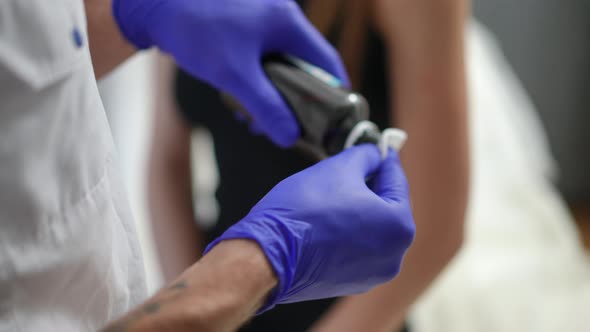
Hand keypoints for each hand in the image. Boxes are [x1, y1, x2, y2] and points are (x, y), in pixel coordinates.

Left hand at [112, 0, 347, 146]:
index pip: (326, 61)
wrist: (155, 5)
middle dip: (295, 99)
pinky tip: (239, 98)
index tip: (332, 117)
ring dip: (273, 93)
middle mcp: (279, 17)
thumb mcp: (235, 75)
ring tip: (254, 115)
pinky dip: (256, 81)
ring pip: (280, 65)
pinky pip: (261, 60)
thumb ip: (266, 107)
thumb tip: (289, 136)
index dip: (334, 92)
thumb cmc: (196, 30)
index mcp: (287, 22)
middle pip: (303, 66)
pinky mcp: (242, 28)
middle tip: (283, 123)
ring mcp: (260, 21)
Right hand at [204, 145, 414, 311]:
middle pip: (386, 208)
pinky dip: (346, 232)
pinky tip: (325, 220)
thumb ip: (364, 156)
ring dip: (357, 210)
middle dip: (369, 186)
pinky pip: (356, 248)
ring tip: (331, 196)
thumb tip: (373, 154)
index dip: (384, 159)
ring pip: (370, 229)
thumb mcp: (338, 168)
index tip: (380, 148)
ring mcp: (372, 274)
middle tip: (352, 167)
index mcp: (398, 226)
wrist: (267, 257)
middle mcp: (393, 255)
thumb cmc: (304, 212)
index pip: (397, 182)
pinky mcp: (350, 283)